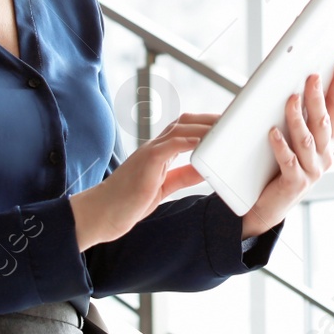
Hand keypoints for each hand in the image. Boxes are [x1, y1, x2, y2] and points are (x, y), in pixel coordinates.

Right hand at [69, 114, 212, 251]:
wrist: (101, 214)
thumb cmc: (128, 202)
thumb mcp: (163, 186)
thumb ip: (183, 175)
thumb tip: (204, 169)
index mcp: (157, 152)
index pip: (184, 129)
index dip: (204, 124)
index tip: (224, 125)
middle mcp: (154, 147)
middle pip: (185, 122)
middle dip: (209, 119)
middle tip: (232, 120)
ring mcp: (149, 152)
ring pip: (180, 129)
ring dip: (204, 127)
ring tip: (224, 128)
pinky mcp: (146, 162)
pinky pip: (169, 145)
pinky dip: (187, 141)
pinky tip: (202, 142)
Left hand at [241, 58, 333, 238]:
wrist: (269, 204)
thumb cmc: (279, 164)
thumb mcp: (293, 136)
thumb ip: (297, 114)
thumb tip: (292, 82)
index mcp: (327, 139)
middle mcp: (325, 154)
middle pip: (323, 120)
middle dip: (318, 97)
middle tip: (312, 76)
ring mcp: (312, 169)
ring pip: (307, 139)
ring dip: (298, 118)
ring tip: (291, 99)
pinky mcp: (295, 183)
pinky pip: (288, 161)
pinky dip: (280, 146)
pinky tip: (272, 133)